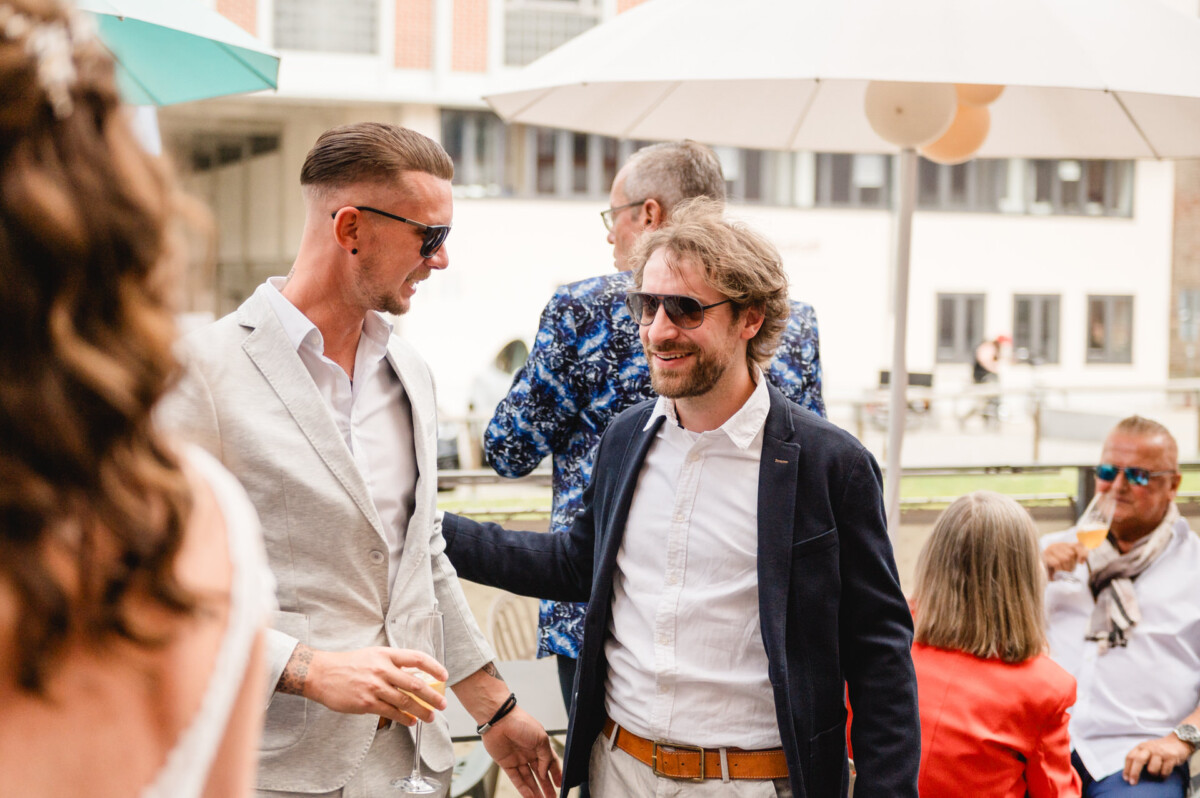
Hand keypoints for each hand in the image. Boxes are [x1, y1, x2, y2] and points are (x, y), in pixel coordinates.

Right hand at [285, 645, 447, 725]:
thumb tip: (415, 676)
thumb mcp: (373, 655)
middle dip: (432, 696)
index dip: (434, 667)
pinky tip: (411, 722)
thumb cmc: (349, 664)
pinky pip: (391, 713)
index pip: (417, 658)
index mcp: (386, 654)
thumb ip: (393, 664)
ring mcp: (374, 687)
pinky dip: (404, 719)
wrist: (322, 673)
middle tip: (443, 703)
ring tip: (431, 717)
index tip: (444, 676)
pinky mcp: (366, 703)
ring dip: (422, 711)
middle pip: (415, 684)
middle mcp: (382, 669)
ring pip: (405, 701)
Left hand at [480, 706, 562, 797]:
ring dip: (536, 791)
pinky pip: (517, 779)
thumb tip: (545, 773)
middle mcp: (529, 753)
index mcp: (540, 745)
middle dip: (547, 786)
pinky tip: (530, 797)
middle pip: (540, 774)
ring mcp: (518, 759)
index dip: (556, 773)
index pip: (551, 762)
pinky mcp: (506, 764)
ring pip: (529, 779)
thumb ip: (545, 757)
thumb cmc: (521, 723)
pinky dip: (524, 789)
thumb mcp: (541, 739)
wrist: (499, 720)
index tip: (561, 785)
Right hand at [1043, 541, 1086, 576]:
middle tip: (1067, 571)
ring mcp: (1049, 550)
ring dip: (1065, 568)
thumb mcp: (1071, 563)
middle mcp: (1056, 545)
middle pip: (1070, 554)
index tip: (1081, 563)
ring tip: (1062, 572)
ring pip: (1064, 558)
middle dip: (1071, 565)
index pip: (1078, 545)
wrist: (1044, 576)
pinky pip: (1056, 563)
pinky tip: (1057, 572)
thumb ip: (1078, 558)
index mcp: (1065, 545)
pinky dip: (1059, 569)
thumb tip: (1081, 561)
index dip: (1082, 554)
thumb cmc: (1059, 569)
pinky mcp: (1044, 556)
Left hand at [1123, 733, 1193, 783]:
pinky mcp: (1171, 757)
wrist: (1177, 742)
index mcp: (1141, 747)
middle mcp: (1149, 748)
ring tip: (1157, 774)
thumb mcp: (1147, 750)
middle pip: (1138, 760)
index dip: (1126, 768)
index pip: (1130, 757)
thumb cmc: (1159, 750)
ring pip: (1152, 769)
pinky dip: (1163, 776)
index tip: (1126, 778)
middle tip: (1133, 783)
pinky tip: (1164, 774)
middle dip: (1134, 773)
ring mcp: (1160, 752)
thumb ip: (1139, 757)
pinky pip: (1164, 772)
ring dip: (1153, 775)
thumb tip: (1130, 773)